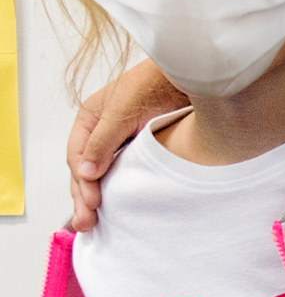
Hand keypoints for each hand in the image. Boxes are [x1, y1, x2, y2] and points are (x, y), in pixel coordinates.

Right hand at [64, 61, 187, 231]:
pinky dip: (122, 188)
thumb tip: (86, 173)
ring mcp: (125, 138)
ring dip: (100, 197)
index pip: (78, 156)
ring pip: (106, 172)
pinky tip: (123, 206)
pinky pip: (128, 170)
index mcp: (91, 117)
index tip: (91, 203)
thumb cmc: (157, 80)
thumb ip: (104, 140)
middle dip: (84, 196)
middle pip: (88, 168)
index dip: (82, 181)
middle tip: (86, 224)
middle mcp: (104, 129)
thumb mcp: (124, 109)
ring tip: (95, 224)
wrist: (195, 72)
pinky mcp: (146, 146)